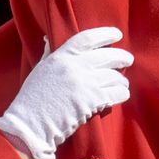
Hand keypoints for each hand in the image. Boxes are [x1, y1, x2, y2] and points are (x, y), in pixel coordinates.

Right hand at [0, 27, 133, 158]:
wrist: (30, 124)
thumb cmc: (32, 98)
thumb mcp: (40, 70)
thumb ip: (48, 54)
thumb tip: (48, 39)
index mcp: (61, 56)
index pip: (88, 38)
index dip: (106, 34)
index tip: (117, 35)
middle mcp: (74, 66)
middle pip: (108, 56)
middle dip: (122, 57)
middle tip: (128, 59)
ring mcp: (84, 83)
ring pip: (115, 76)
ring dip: (121, 80)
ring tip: (122, 83)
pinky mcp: (92, 101)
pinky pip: (116, 93)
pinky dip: (122, 93)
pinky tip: (122, 94)